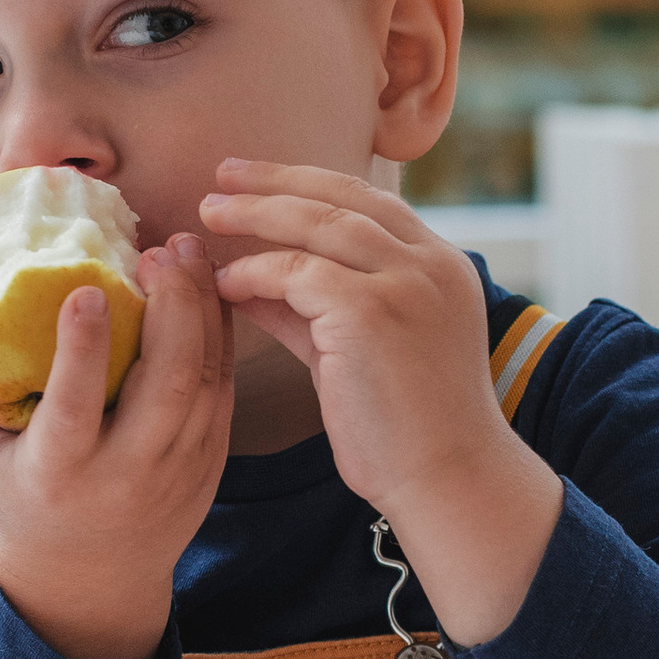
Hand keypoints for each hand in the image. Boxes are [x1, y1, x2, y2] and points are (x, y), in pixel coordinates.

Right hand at [0, 235, 233, 658]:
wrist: (93, 572)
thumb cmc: (16, 493)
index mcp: (59, 474)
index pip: (75, 409)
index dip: (81, 350)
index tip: (86, 288)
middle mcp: (127, 475)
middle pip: (166, 387)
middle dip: (170, 309)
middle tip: (155, 248)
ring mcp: (178, 470)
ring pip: (204, 379)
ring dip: (201, 307)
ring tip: (182, 248)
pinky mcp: (211, 460)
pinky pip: (223, 384)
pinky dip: (219, 329)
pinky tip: (205, 282)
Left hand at [199, 163, 560, 646]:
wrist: (448, 480)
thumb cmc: (407, 429)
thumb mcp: (363, 350)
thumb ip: (316, 308)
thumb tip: (251, 280)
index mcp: (441, 265)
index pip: (368, 201)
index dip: (308, 183)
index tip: (257, 179)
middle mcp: (430, 263)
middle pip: (342, 198)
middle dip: (275, 182)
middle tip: (220, 178)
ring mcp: (405, 282)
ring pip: (318, 224)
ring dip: (257, 215)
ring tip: (209, 214)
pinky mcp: (371, 311)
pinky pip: (297, 273)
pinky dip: (255, 273)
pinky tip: (225, 282)